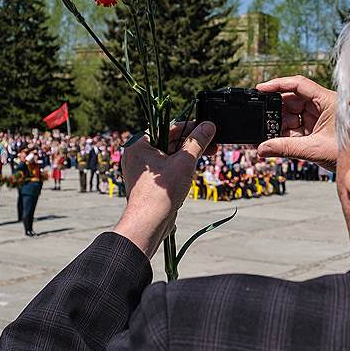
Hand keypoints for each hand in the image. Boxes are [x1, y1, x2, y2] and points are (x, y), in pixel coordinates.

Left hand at [114, 121, 215, 256]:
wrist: (149, 224)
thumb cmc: (160, 193)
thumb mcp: (184, 162)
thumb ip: (197, 142)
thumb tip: (209, 126)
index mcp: (139, 145)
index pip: (168, 128)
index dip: (190, 127)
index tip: (207, 128)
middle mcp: (137, 155)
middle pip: (169, 142)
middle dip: (191, 143)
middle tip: (212, 143)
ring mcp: (142, 171)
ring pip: (169, 156)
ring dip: (188, 156)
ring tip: (207, 155)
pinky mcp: (149, 183)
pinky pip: (167, 168)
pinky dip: (180, 167)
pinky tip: (194, 169)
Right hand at [255, 76, 337, 170]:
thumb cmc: (349, 153)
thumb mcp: (314, 149)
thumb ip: (285, 148)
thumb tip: (261, 149)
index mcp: (327, 100)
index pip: (298, 84)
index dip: (278, 85)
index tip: (260, 89)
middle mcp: (323, 105)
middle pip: (293, 100)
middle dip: (277, 111)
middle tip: (261, 120)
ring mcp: (320, 117)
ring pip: (293, 114)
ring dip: (280, 125)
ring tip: (268, 136)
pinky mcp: (318, 128)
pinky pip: (298, 126)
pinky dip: (287, 134)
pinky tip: (276, 142)